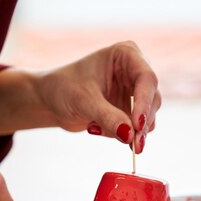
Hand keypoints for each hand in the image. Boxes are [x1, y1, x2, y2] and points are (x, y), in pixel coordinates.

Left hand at [37, 41, 160, 152]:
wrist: (49, 100)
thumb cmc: (63, 88)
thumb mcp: (84, 101)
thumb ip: (108, 117)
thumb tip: (130, 136)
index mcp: (126, 55)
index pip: (146, 78)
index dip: (145, 103)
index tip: (138, 125)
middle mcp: (134, 71)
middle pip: (152, 99)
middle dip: (141, 124)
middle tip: (134, 145)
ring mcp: (133, 91)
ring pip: (147, 116)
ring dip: (129, 132)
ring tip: (98, 129)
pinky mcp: (129, 109)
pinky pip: (135, 128)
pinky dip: (120, 134)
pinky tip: (95, 128)